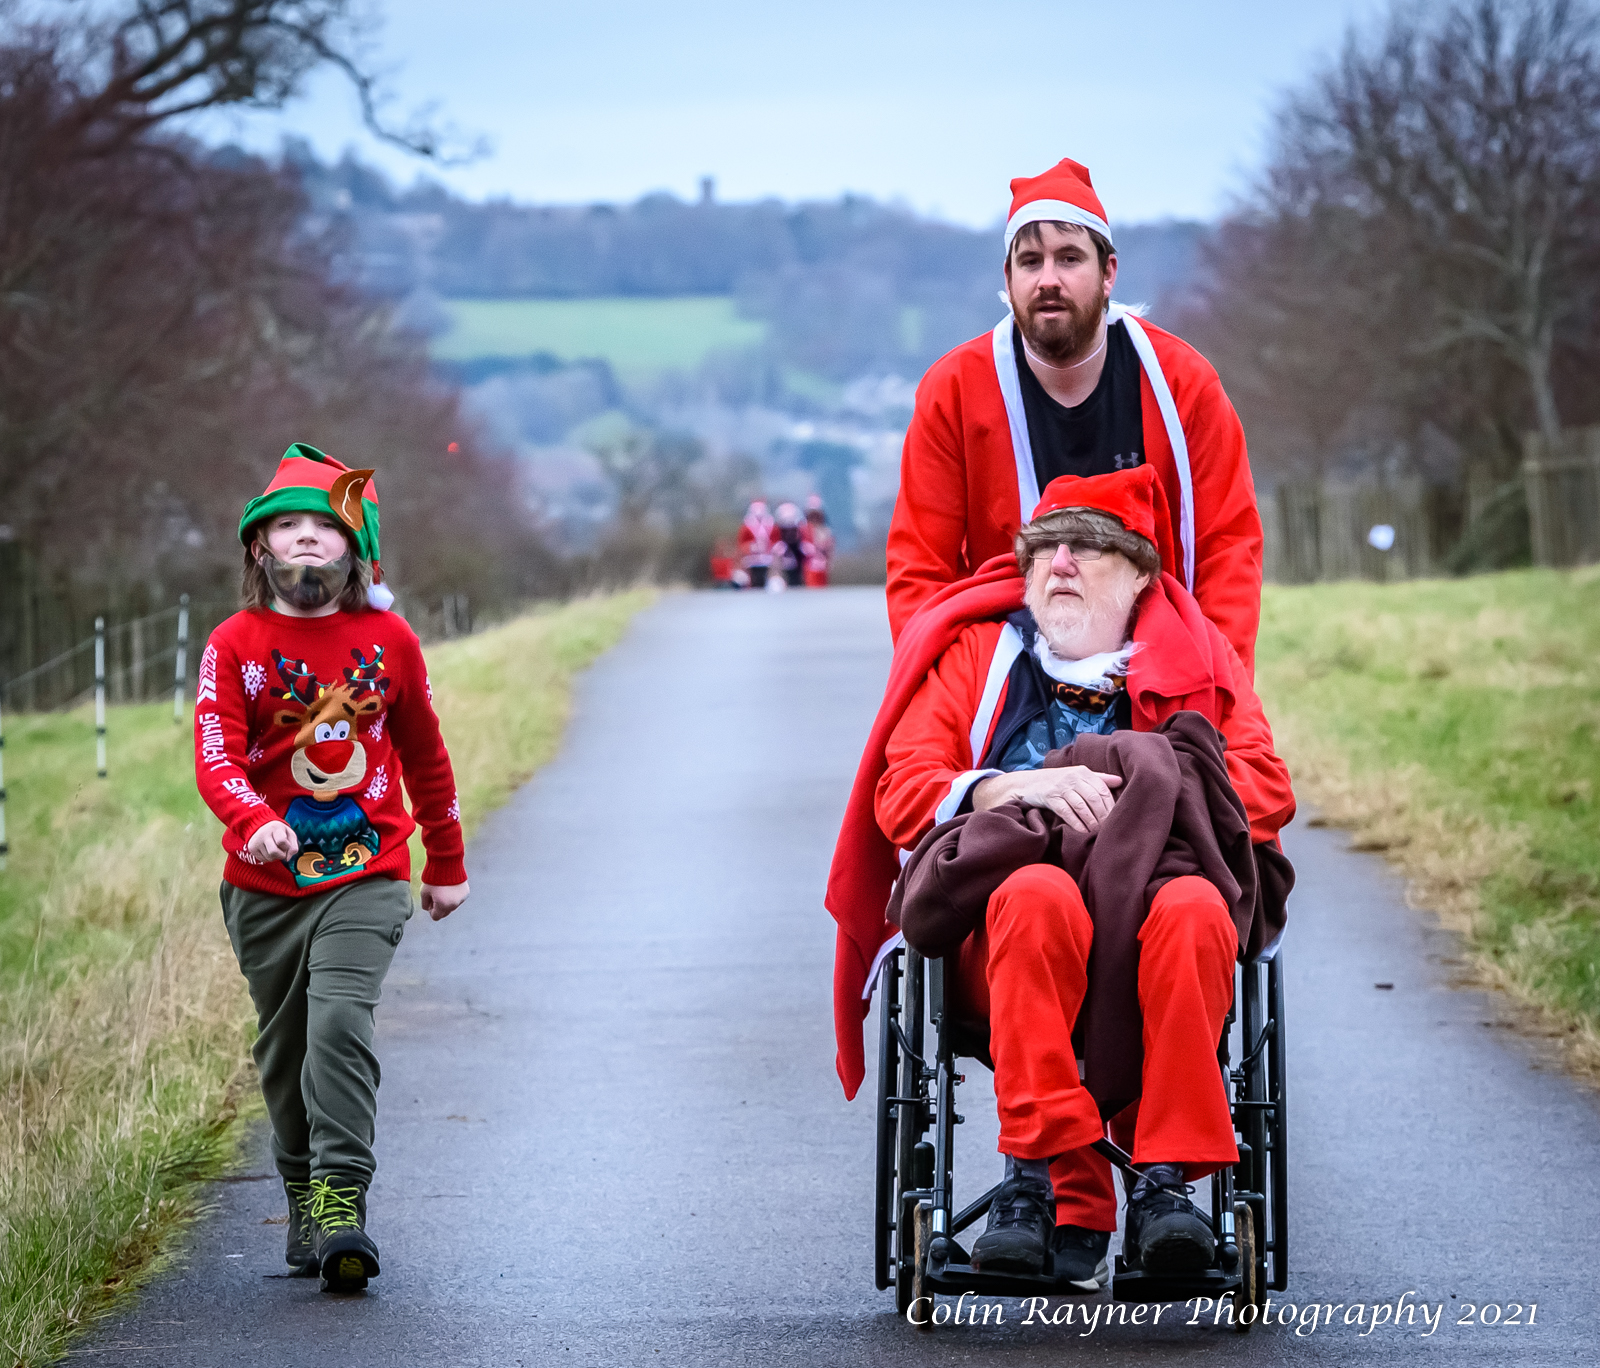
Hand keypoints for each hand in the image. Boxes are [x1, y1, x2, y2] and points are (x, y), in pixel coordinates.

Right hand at [247, 820, 298, 862]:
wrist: (264, 828)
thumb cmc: (281, 833)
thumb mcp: (290, 835)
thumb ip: (293, 847)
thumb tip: (287, 859)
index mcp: (275, 827)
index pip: (281, 841)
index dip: (287, 846)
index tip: (286, 844)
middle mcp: (263, 834)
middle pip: (273, 852)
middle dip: (281, 855)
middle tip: (282, 850)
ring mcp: (256, 841)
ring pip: (269, 858)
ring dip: (275, 857)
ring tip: (275, 848)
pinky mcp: (251, 848)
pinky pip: (263, 860)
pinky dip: (269, 858)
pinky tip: (268, 850)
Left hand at [420, 880, 468, 920]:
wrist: (447, 864)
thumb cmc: (434, 878)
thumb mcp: (424, 892)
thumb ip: (425, 904)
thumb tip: (429, 909)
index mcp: (443, 906)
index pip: (435, 917)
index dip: (431, 910)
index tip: (430, 901)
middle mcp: (454, 905)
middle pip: (445, 913)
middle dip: (439, 907)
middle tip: (436, 895)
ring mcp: (461, 899)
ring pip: (452, 906)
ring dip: (447, 901)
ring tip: (444, 889)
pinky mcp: (466, 893)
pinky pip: (458, 899)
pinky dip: (454, 896)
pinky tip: (450, 887)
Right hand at [972, 766, 1122, 833]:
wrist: (1028, 783)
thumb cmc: (1058, 781)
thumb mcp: (1078, 775)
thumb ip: (1098, 778)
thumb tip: (1120, 781)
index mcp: (1083, 771)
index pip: (1103, 789)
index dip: (1110, 805)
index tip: (1115, 818)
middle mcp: (1073, 777)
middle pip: (1094, 798)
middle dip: (1102, 815)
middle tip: (1107, 829)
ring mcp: (1061, 787)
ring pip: (1081, 806)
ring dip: (1090, 821)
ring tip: (1095, 832)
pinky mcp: (1050, 797)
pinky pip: (1066, 812)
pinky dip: (1076, 823)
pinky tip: (1081, 831)